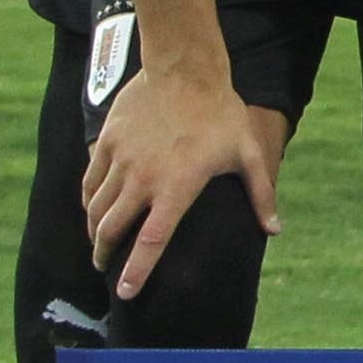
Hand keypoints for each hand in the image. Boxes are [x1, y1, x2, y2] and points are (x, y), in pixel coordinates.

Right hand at [83, 58, 284, 298]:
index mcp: (177, 188)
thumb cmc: (220, 113)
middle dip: (103, 255)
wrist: (184, 69)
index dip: (136, 271)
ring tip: (98, 242)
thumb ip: (261, 194)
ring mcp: (121, 160)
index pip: (151, 242)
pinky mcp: (107, 143)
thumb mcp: (248, 153)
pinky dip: (88, 200)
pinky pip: (89, 181)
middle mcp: (143, 179)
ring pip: (96, 208)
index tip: (125, 292)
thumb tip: (274, 230)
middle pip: (111, 230)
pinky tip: (92, 208)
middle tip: (104, 267)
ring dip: (94, 230)